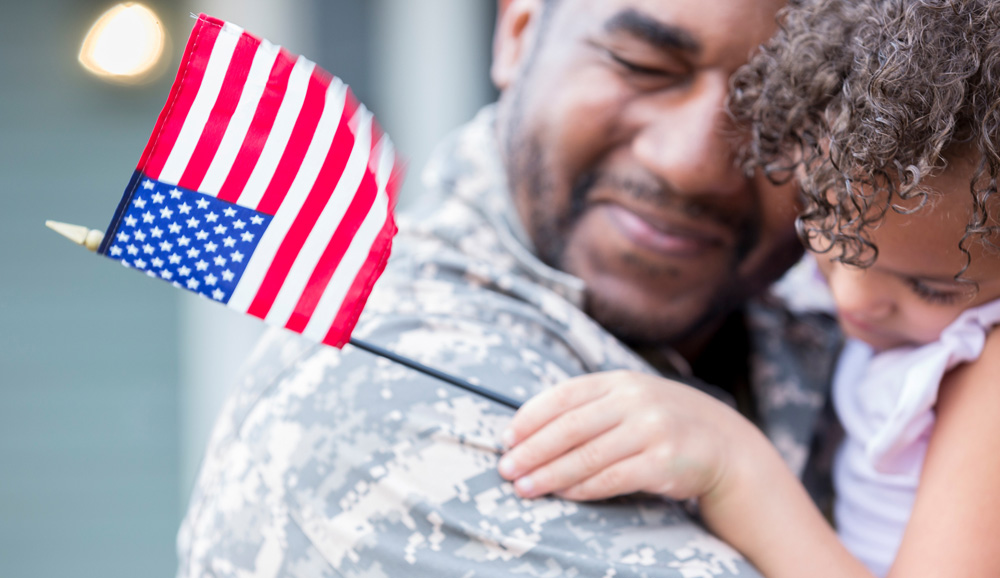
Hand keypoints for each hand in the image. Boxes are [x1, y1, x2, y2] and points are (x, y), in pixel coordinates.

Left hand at [498, 370, 758, 501]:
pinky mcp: (664, 462)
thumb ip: (589, 407)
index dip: (530, 418)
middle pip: (569, 427)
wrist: (725, 446)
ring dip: (550, 474)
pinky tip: (562, 494)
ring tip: (524, 488)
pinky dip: (583, 488)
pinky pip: (612, 478)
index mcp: (619, 381)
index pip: (563, 395)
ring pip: (587, 455)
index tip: (506, 439)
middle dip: (532, 451)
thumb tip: (527, 430)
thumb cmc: (662, 424)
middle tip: (506, 470)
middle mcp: (634, 400)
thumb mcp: (630, 401)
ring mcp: (651, 430)